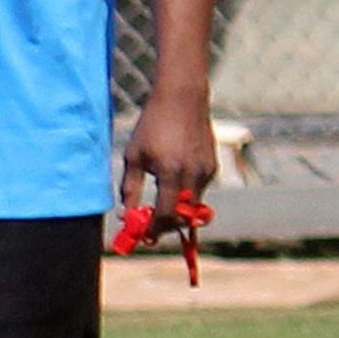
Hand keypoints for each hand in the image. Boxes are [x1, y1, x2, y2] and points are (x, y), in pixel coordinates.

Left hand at [120, 88, 216, 240]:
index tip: (144, 238)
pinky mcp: (213, 166)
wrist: (182, 98)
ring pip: (192, 205)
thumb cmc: (152, 126)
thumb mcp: (134, 156)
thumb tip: (125, 217)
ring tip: (160, 200)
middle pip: (182, 217)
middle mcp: (193, 175)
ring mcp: (206, 171)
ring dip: (176, 209)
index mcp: (171, 173)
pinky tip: (174, 176)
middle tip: (151, 228)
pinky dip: (185, 193)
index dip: (154, 230)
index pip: (165, 215)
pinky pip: (199, 190)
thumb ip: (130, 189)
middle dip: (167, 226)